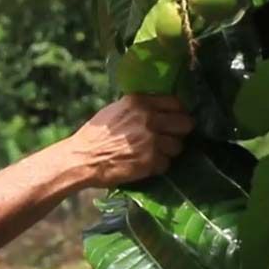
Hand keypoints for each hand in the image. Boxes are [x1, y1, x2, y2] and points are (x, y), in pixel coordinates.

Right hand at [64, 95, 193, 188]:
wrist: (83, 159)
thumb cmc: (95, 135)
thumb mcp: (115, 110)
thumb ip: (137, 107)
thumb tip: (156, 107)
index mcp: (139, 102)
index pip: (176, 103)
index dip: (178, 112)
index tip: (174, 118)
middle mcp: (149, 119)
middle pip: (185, 123)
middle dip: (180, 131)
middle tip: (171, 136)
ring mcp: (151, 141)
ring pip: (178, 145)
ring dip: (169, 150)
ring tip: (155, 152)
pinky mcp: (150, 161)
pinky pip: (166, 163)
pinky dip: (158, 165)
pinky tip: (146, 163)